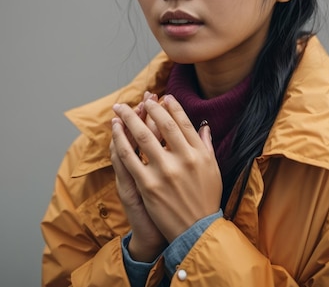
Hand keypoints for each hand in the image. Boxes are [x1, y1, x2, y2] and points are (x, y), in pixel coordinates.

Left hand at [111, 94, 221, 241]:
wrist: (196, 231)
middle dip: (149, 107)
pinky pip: (130, 158)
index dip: (172, 107)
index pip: (183, 122)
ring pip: (143, 136)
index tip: (164, 97)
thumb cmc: (206, 200)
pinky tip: (115, 130)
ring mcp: (164, 171)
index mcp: (199, 153)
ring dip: (130, 118)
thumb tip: (203, 126)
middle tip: (141, 98)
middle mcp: (183, 159)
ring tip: (121, 107)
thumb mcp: (213, 170)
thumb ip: (206, 146)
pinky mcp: (148, 185)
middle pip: (162, 125)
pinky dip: (121, 140)